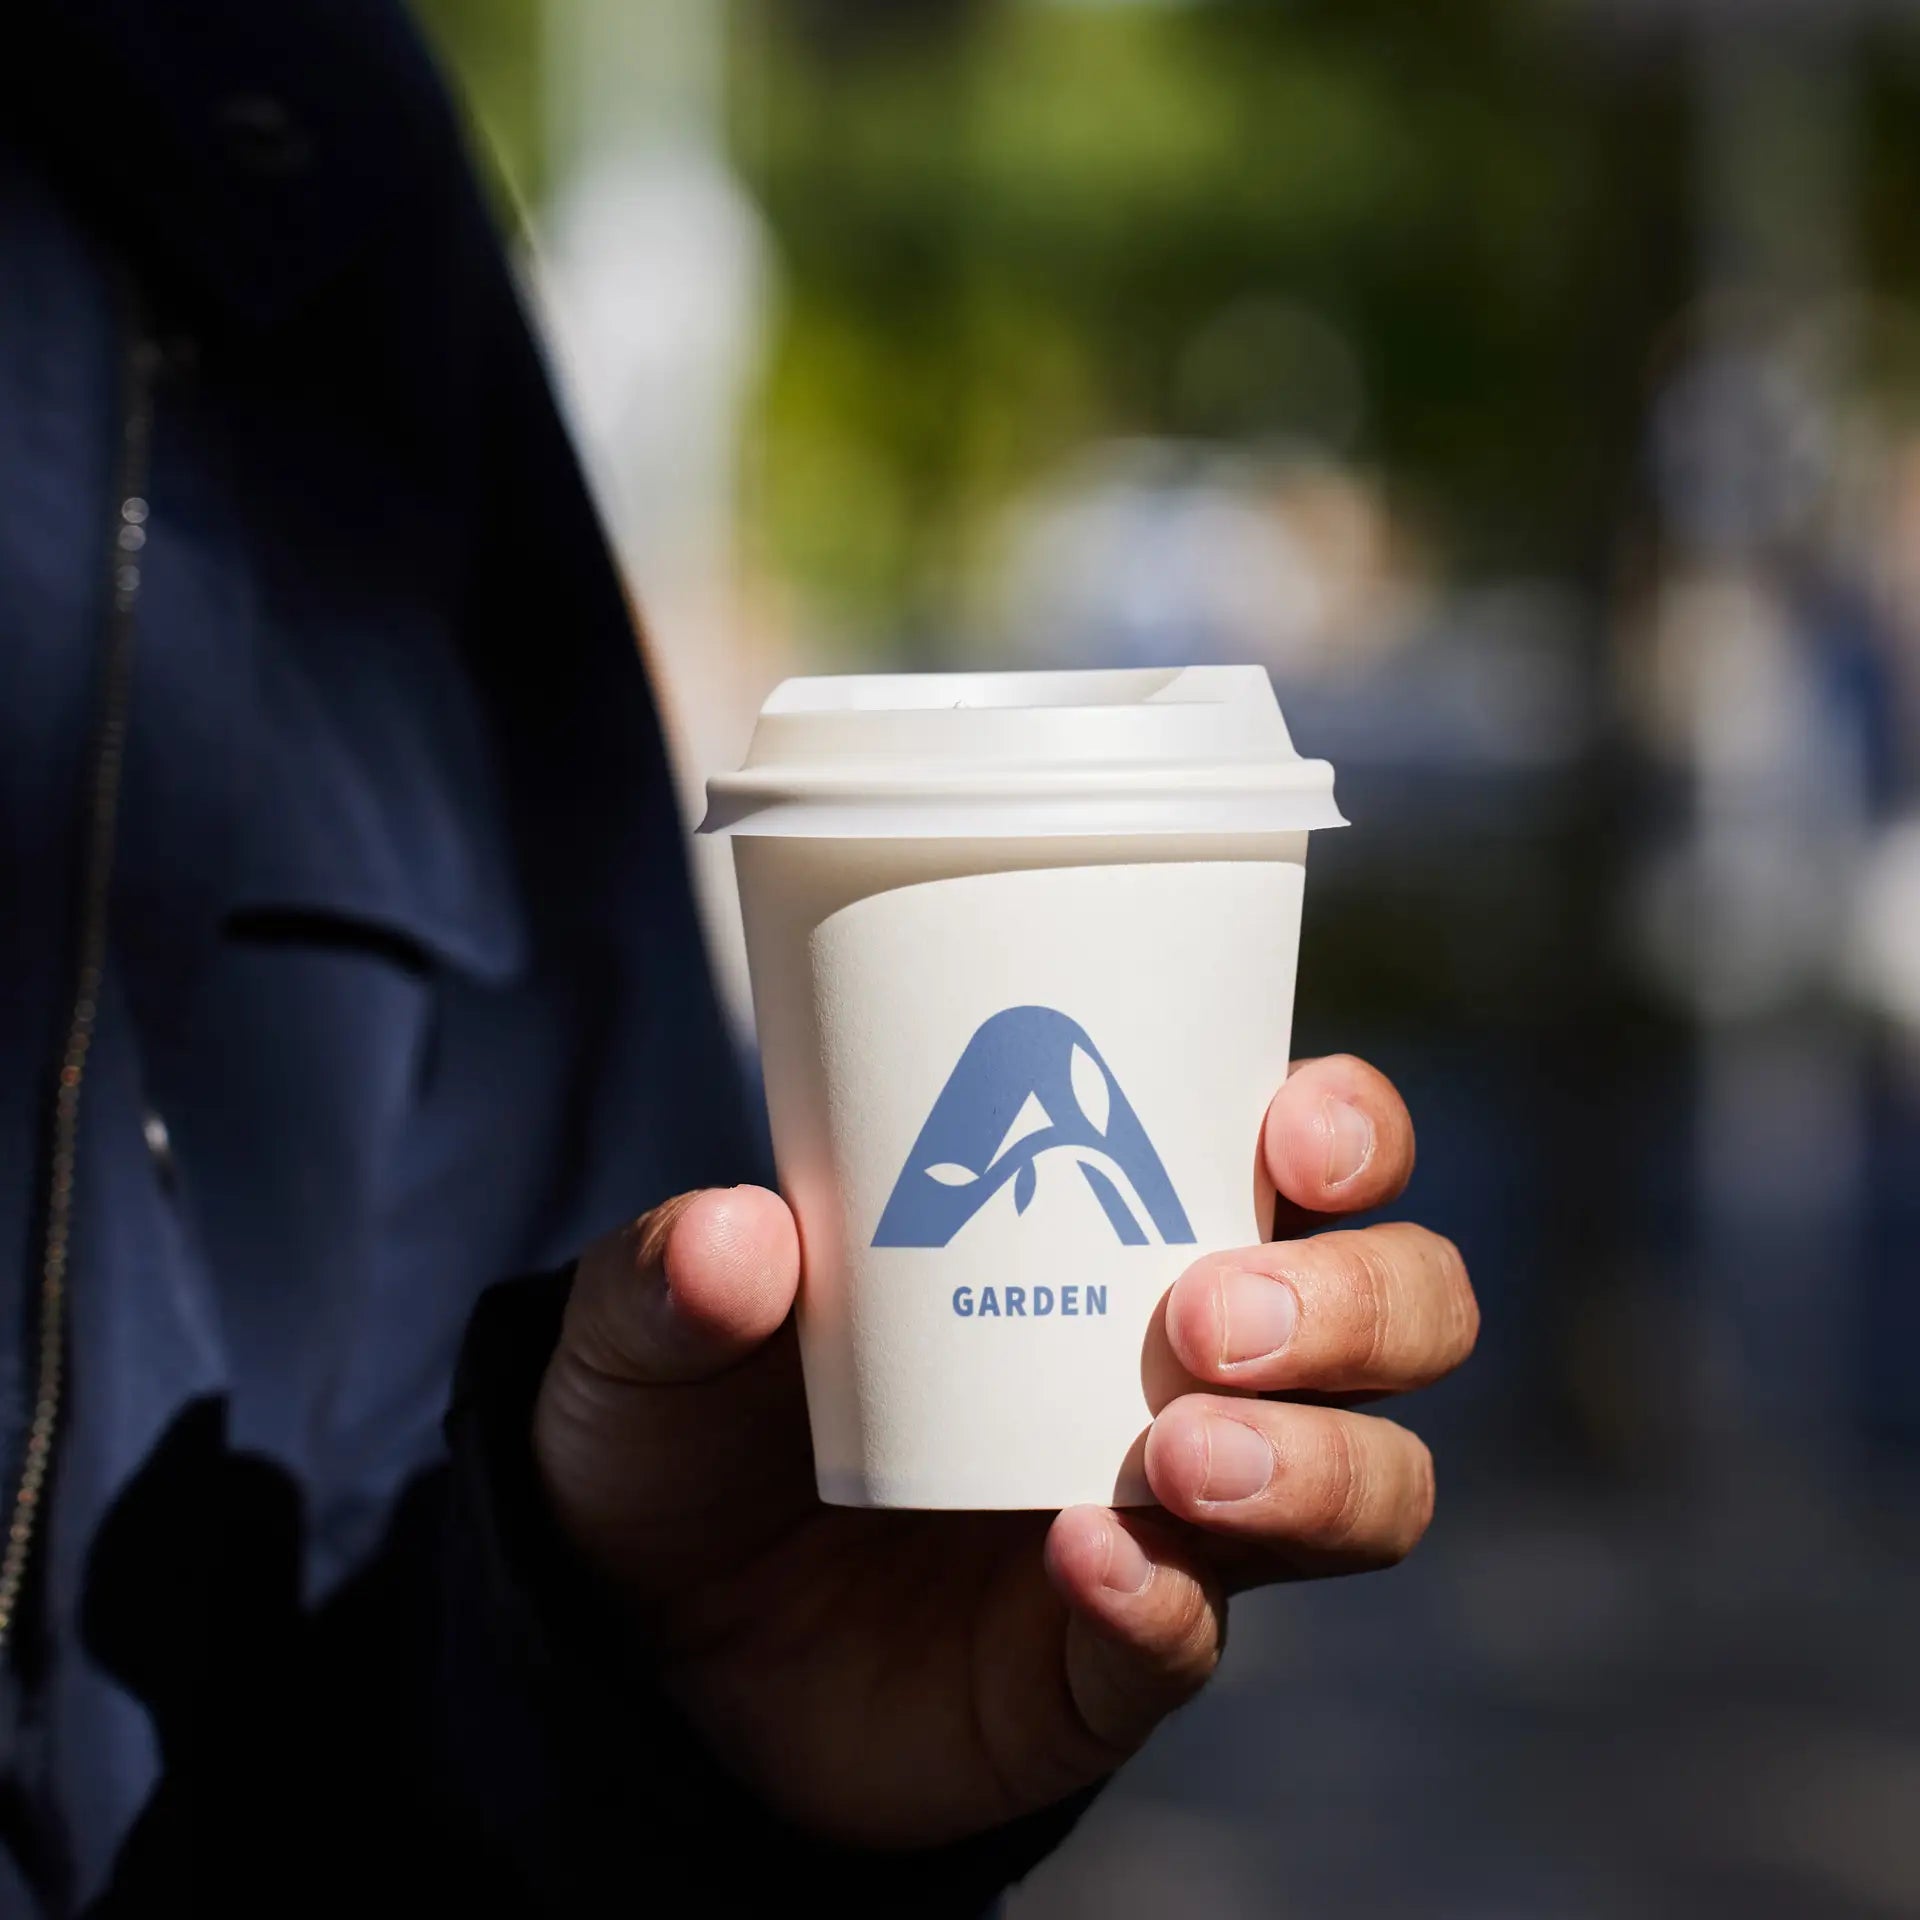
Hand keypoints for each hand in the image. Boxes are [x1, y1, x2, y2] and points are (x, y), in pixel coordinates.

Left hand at [533, 1055, 1476, 1848]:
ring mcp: (1178, 1518)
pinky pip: (1203, 1637)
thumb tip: (739, 1237)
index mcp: (1123, 1224)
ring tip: (1175, 1450)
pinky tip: (1085, 1559)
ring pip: (1374, 1484)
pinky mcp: (1119, 1657)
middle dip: (1356, 1302)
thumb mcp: (652, 1327)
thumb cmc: (700, 1419)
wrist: (656, 1631)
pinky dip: (1164, 1598)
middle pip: (1402, 1312)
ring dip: (1315, 1461)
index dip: (1352, 1129)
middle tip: (1210, 1313)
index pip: (1318, 1155)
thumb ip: (671, 1276)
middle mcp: (1195, 1363)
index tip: (1290, 1129)